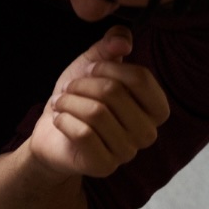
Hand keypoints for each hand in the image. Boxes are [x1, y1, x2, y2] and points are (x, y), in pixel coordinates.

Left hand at [21, 26, 170, 180]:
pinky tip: (58, 119)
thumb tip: (123, 42)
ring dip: (69, 101)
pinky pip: (82, 134)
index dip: (108, 67)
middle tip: (68, 88)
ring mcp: (127, 153)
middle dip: (83, 84)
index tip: (88, 69)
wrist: (52, 134)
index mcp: (156, 108)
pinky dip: (63, 120)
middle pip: (114, 93)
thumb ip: (111, 45)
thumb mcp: (95, 65)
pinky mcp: (103, 166)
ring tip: (60, 102)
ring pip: (95, 113)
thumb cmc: (81, 98)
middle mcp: (148, 133)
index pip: (140, 78)